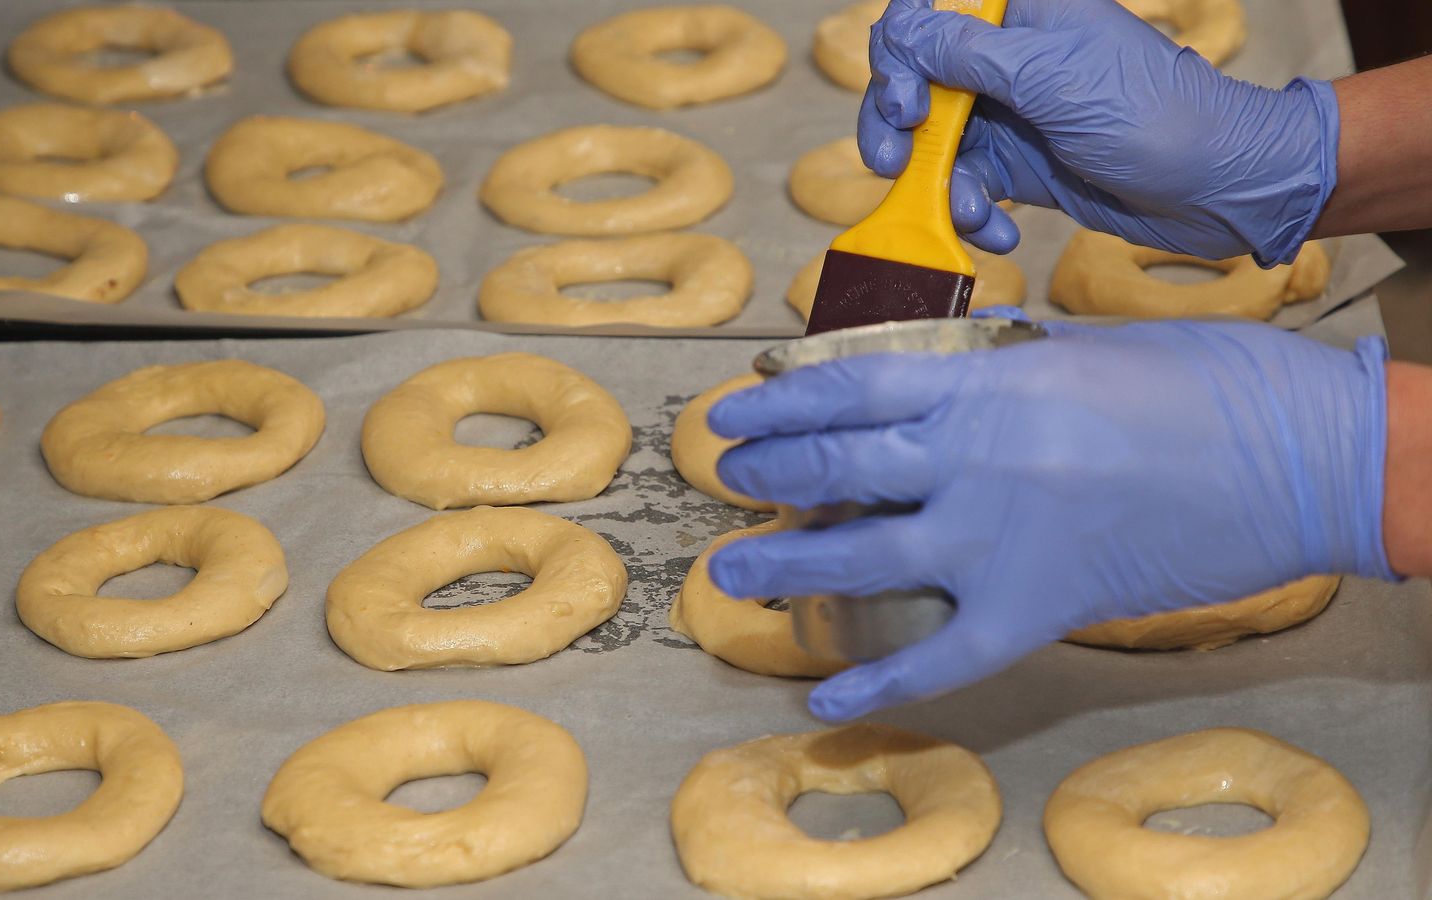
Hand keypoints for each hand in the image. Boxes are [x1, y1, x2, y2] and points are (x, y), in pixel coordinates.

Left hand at [707, 319, 1392, 720]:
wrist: (1303, 456)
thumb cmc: (1209, 384)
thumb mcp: (1085, 346)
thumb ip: (999, 362)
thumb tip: (937, 372)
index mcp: (988, 378)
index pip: (850, 386)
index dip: (780, 399)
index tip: (736, 407)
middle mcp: (976, 455)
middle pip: (837, 465)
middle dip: (766, 471)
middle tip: (723, 473)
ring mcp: (1001, 536)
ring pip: (861, 555)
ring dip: (784, 566)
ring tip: (730, 571)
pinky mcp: (1038, 608)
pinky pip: (940, 655)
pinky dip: (877, 683)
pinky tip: (825, 701)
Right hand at [862, 0, 1338, 264]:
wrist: (1216, 186)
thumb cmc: (1150, 114)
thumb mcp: (1051, 75)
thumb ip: (967, 53)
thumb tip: (899, 32)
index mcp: (1018, 14)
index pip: (925, 19)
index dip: (900, 59)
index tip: (910, 104)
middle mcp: (1006, 60)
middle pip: (912, 85)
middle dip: (896, 131)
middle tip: (892, 166)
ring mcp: (1010, 116)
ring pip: (932, 145)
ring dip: (937, 185)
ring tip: (968, 213)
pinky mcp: (1019, 167)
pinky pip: (966, 187)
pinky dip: (973, 214)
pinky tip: (999, 231)